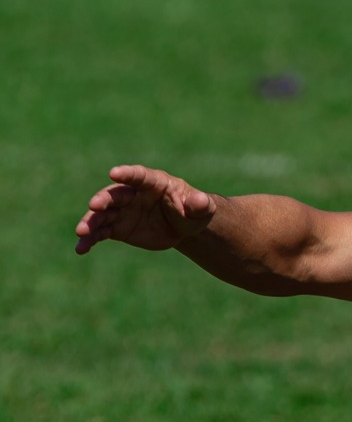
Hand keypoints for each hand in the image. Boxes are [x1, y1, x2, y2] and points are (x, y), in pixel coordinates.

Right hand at [75, 165, 216, 254]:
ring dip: (91, 222)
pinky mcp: (117, 227)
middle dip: (103, 199)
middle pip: (114, 195)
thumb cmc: (193, 212)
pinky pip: (100, 232)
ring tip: (80, 232)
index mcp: (154, 183)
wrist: (182, 227)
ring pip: (103, 214)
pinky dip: (90, 239)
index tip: (114, 173)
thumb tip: (201, 201)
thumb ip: (200, 205)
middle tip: (94, 206)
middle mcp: (133, 194)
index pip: (139, 176)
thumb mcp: (201, 210)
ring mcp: (123, 210)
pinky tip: (81, 249)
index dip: (127, 174)